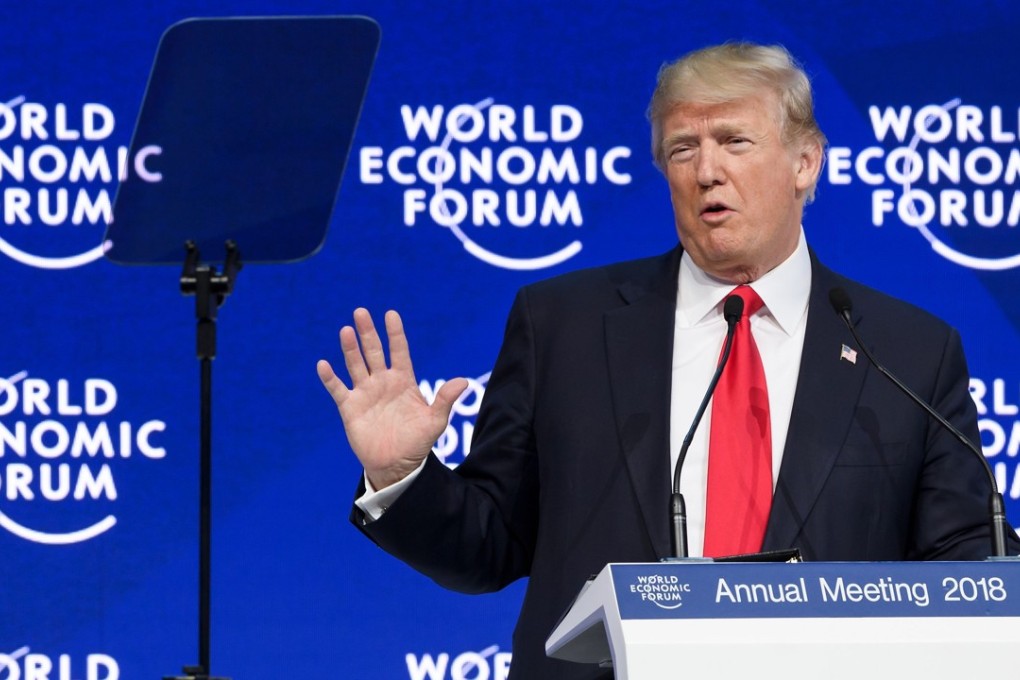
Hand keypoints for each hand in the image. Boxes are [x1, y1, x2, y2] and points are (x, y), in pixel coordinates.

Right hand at [317, 308, 467, 489]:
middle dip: (368, 333)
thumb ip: (444, 400)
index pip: (399, 351)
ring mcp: (365, 393)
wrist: (396, 465)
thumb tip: (464, 381)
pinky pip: (338, 389)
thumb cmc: (417, 442)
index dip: (395, 334)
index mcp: (403, 381)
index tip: (391, 314)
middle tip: (361, 312)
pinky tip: (324, 364)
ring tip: (346, 331)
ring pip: (356, 365)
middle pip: (373, 352)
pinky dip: (330, 378)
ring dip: (350, 349)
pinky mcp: (350, 407)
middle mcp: (382, 382)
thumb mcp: (434, 421)